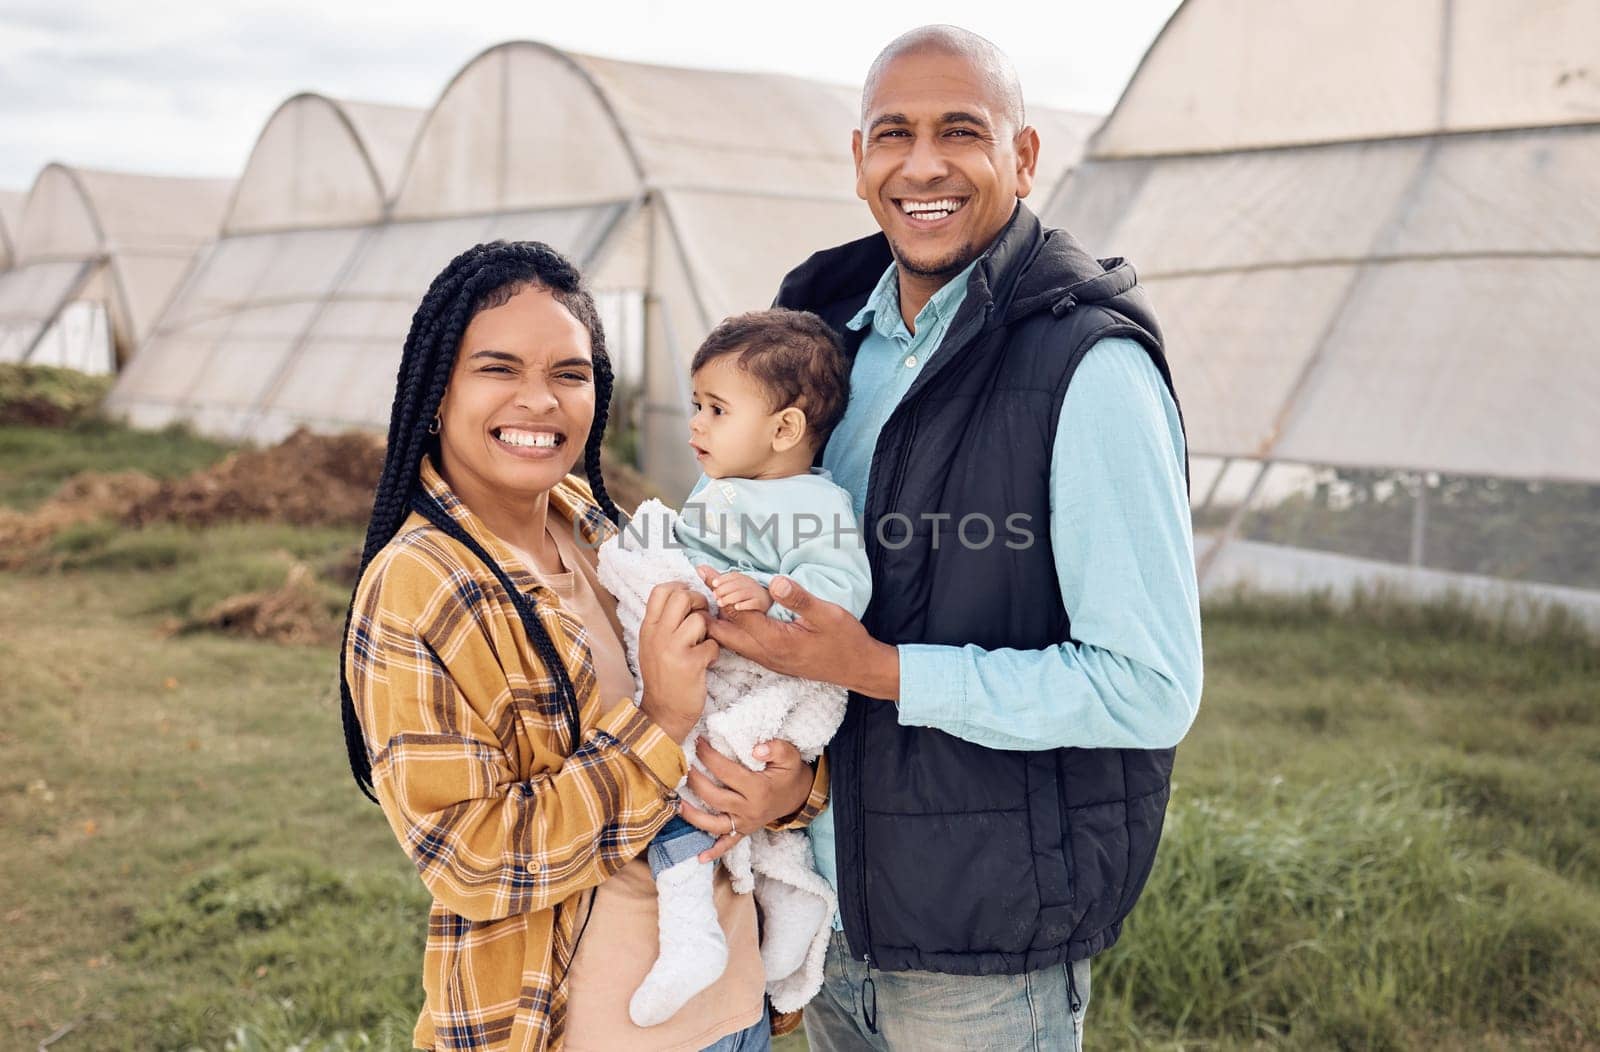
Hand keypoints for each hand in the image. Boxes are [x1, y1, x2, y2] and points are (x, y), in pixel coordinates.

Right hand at [637, 583, 717, 741]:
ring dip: (708, 630)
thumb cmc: (662, 676)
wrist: (662, 713)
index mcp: (648, 628)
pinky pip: (712, 644)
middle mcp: (657, 635)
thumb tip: (683, 596)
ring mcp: (673, 649)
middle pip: (682, 596)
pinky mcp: (691, 664)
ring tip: (703, 644)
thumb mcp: (652, 646)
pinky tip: (706, 662)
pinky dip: (714, 652)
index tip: (690, 600)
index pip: (661, 590)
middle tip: (702, 616)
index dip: (680, 588)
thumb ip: (663, 623)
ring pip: (700, 619)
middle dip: (699, 602)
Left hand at [676, 739, 813, 861]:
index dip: (709, 756)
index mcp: (759, 789)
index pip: (726, 772)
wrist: (798, 796)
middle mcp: (750, 809)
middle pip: (715, 798)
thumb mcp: (789, 756)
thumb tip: (756, 749)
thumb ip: (776, 748)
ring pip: (715, 824)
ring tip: (677, 804)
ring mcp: (745, 823)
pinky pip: (728, 844)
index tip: (698, 743)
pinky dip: (714, 851)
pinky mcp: (744, 831)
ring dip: (694, 816)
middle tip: (682, 766)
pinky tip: (700, 857)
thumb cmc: (789, 773)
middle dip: (695, 781)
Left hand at [695, 564, 771, 613]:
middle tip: (714, 596)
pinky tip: (736, 607)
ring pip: (744, 593)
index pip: (733, 576)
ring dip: (731, 597)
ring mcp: (757, 593)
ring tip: (720, 603)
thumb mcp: (729, 588)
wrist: (764, 607)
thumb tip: (699, 568)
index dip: (723, 579)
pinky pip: (754, 603)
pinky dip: (744, 604)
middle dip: (724, 589)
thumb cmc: (742, 597)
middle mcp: (751, 584)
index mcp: (743, 579)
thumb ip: (715, 580)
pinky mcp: (762, 603)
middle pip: (737, 584)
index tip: (714, 584)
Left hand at [706, 576, 899, 699]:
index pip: (737, 614)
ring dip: (716, 618)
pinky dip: (728, 627)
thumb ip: (800, 599)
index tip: (706, 571)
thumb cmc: (845, 640)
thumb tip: (775, 582)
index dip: (721, 591)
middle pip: (724, 631)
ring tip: (705, 594)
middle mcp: (765, 653)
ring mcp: (766, 659)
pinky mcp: (770, 659)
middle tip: (697, 583)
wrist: (856, 668)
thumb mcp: (828, 615)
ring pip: (729, 640)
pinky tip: (726, 613)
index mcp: (775, 641)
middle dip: (708, 607)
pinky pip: (740, 644)